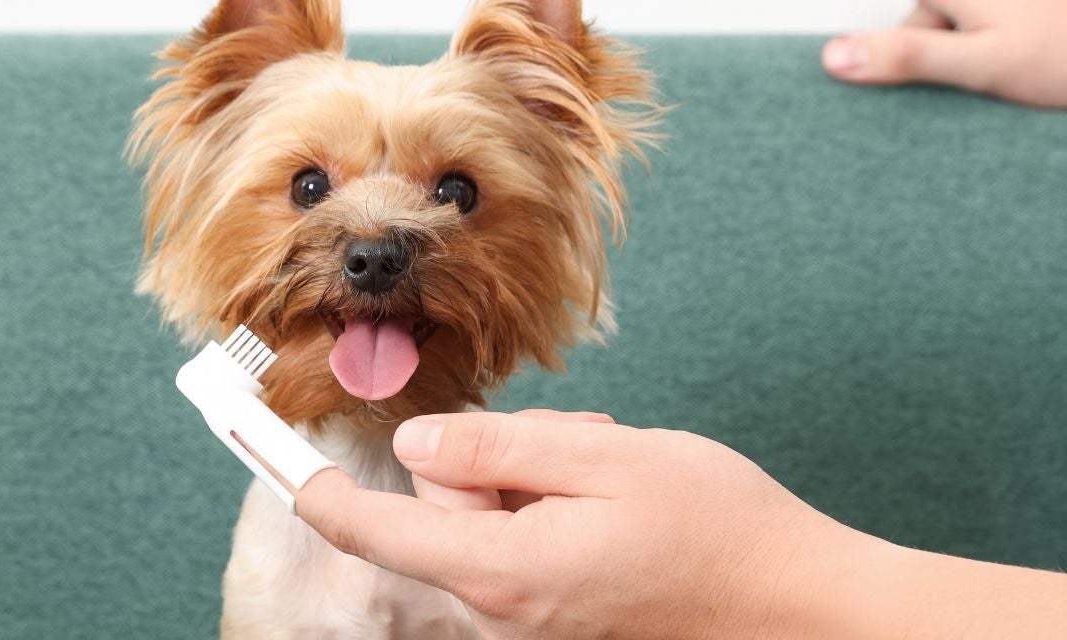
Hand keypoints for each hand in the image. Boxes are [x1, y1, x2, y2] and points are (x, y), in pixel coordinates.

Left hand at [293, 410, 880, 639]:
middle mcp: (505, 613)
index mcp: (503, 571)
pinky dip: (556, 514)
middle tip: (581, 445)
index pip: (379, 532)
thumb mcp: (603, 460)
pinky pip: (523, 550)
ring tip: (615, 476)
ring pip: (488, 524)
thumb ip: (497, 452)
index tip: (269, 452)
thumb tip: (417, 445)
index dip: (317, 486)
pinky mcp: (560, 624)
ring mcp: (533, 625)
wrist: (797, 606)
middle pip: (444, 510)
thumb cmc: (718, 530)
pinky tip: (618, 507)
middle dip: (495, 461)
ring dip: (536, 483)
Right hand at [773, 0, 1066, 107]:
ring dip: (959, 44)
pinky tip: (1028, 62)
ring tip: (1011, 80)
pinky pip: (988, 5)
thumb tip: (834, 55)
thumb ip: (907, 59)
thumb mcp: (984, 68)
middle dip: (917, 44)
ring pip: (955, 6)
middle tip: (963, 89)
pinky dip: (986, 34)